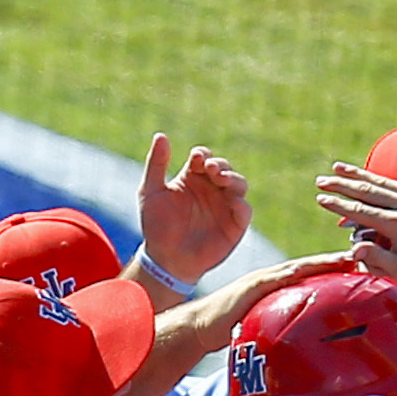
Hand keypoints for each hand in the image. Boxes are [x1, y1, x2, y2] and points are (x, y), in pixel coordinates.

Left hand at [137, 134, 252, 285]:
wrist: (165, 260)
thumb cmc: (156, 226)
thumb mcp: (151, 192)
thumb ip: (156, 164)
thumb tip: (161, 135)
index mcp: (193, 177)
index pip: (203, 157)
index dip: (202, 155)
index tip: (195, 160)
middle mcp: (212, 189)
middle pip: (224, 167)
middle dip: (219, 164)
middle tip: (210, 169)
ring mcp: (225, 206)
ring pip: (239, 184)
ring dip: (233, 178)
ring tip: (222, 179)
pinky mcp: (234, 225)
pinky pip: (245, 211)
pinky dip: (242, 206)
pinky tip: (234, 203)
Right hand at [186, 251, 360, 351]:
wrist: (202, 326)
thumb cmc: (232, 330)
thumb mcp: (267, 327)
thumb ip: (287, 328)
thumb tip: (308, 344)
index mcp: (280, 286)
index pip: (313, 274)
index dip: (337, 267)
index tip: (363, 265)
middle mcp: (274, 278)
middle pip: (312, 266)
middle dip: (338, 260)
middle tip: (367, 254)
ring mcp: (264, 279)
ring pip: (300, 267)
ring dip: (325, 262)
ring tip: (350, 258)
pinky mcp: (253, 286)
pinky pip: (278, 278)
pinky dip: (296, 272)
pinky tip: (312, 269)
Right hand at [313, 164, 396, 299]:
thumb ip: (376, 257)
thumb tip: (354, 247)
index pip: (361, 211)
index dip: (339, 205)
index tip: (321, 199)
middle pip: (368, 191)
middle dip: (342, 184)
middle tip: (321, 180)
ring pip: (381, 182)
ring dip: (358, 174)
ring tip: (338, 167)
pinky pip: (395, 184)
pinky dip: (377, 178)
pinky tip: (366, 175)